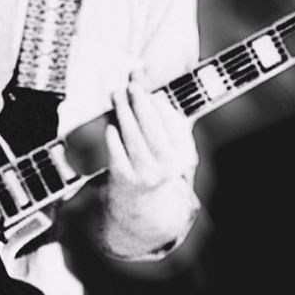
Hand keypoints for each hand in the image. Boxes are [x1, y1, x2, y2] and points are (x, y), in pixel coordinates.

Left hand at [99, 83, 199, 258]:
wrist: (143, 209)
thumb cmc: (159, 170)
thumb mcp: (173, 150)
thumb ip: (169, 121)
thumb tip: (156, 92)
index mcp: (183, 155)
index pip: (170, 121)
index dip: (158, 101)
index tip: (149, 87)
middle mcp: (166, 165)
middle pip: (150, 124)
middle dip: (139, 101)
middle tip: (131, 85)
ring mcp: (143, 172)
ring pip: (131, 132)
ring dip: (122, 110)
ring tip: (117, 95)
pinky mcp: (122, 177)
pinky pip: (115, 146)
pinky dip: (112, 131)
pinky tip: (112, 123)